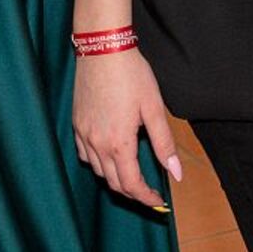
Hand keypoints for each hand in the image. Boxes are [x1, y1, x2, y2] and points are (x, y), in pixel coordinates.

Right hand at [72, 47, 182, 209]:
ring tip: (133, 175)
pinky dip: (98, 162)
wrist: (103, 50)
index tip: (158, 202)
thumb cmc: (132, 75)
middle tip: (149, 192)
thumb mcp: (154, 109)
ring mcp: (83, 134)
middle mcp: (96, 144)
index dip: (146, 198)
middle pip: (113, 182)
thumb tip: (176, 173)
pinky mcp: (76, 124)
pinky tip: (109, 155)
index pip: (131, 184)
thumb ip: (164, 144)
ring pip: (98, 171)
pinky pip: (84, 155)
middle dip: (132, 192)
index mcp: (119, 143)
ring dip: (115, 178)